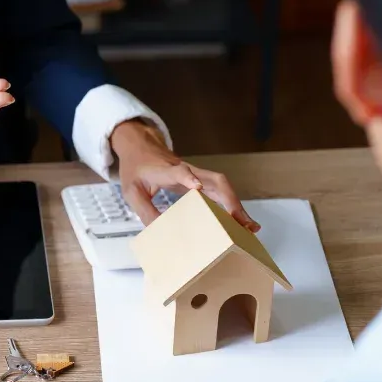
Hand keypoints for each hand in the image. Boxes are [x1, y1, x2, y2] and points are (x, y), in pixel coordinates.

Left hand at [111, 120, 259, 230]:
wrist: (141, 148)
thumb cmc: (136, 169)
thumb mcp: (131, 191)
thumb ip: (144, 210)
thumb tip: (159, 232)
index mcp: (166, 170)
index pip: (179, 171)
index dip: (187, 177)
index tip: (196, 187)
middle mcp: (187, 171)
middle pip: (215, 181)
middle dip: (231, 202)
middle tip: (243, 223)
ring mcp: (196, 175)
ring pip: (222, 187)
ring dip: (237, 206)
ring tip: (249, 227)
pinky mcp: (200, 181)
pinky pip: (220, 193)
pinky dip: (232, 206)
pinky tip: (241, 222)